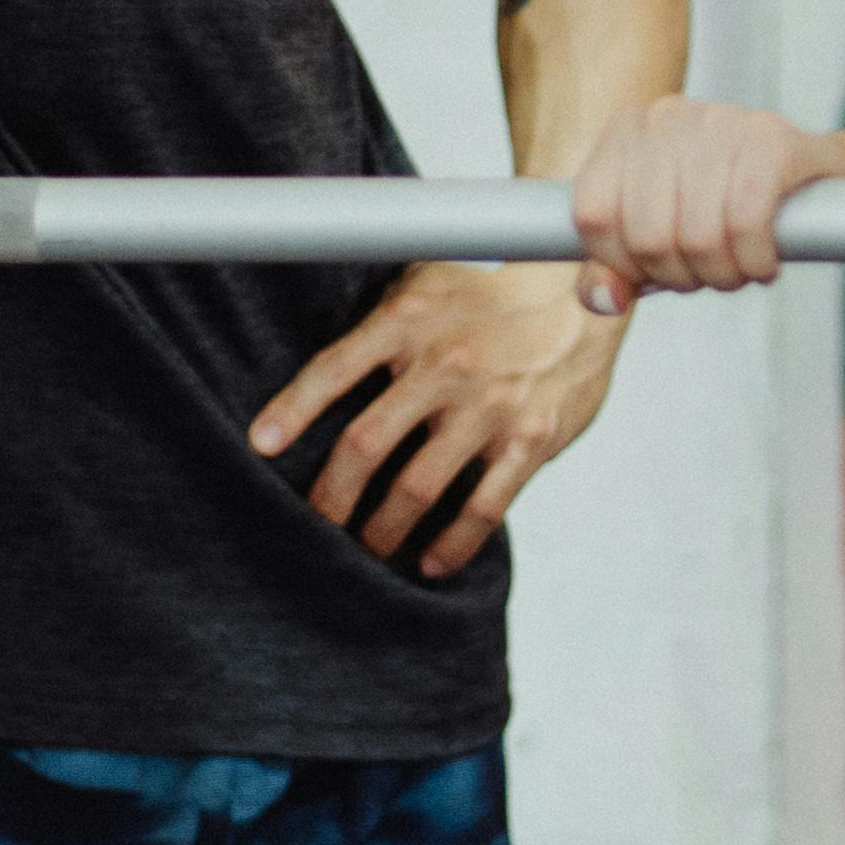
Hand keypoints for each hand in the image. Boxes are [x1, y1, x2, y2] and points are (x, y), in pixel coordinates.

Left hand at [246, 260, 627, 576]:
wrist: (583, 293)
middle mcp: (445, 364)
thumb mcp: (426, 281)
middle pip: (364, 445)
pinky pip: (482, 508)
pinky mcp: (529, 440)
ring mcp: (488, 406)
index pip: (332, 370)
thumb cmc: (490, 291)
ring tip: (367, 549)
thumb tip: (320, 368)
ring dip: (382, 530)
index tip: (261, 446)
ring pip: (415, 488)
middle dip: (330, 497)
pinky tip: (430, 562)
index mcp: (409, 321)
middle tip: (316, 526)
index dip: (292, 411)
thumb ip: (379, 320)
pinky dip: (452, 545)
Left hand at [564, 95, 842, 308]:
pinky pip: (747, 220)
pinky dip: (756, 260)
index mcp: (628, 130)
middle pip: (648, 235)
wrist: (823, 174)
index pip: (592, 213)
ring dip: (724, 276)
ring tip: (740, 270)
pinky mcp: (773, 139)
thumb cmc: (729, 203)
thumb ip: (613, 270)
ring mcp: (722, 121)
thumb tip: (606, 298)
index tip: (655, 271)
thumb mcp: (660, 233)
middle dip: (681, 277)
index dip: (622, 262)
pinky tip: (766, 263)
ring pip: (699, 236)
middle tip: (708, 274)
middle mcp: (669, 117)